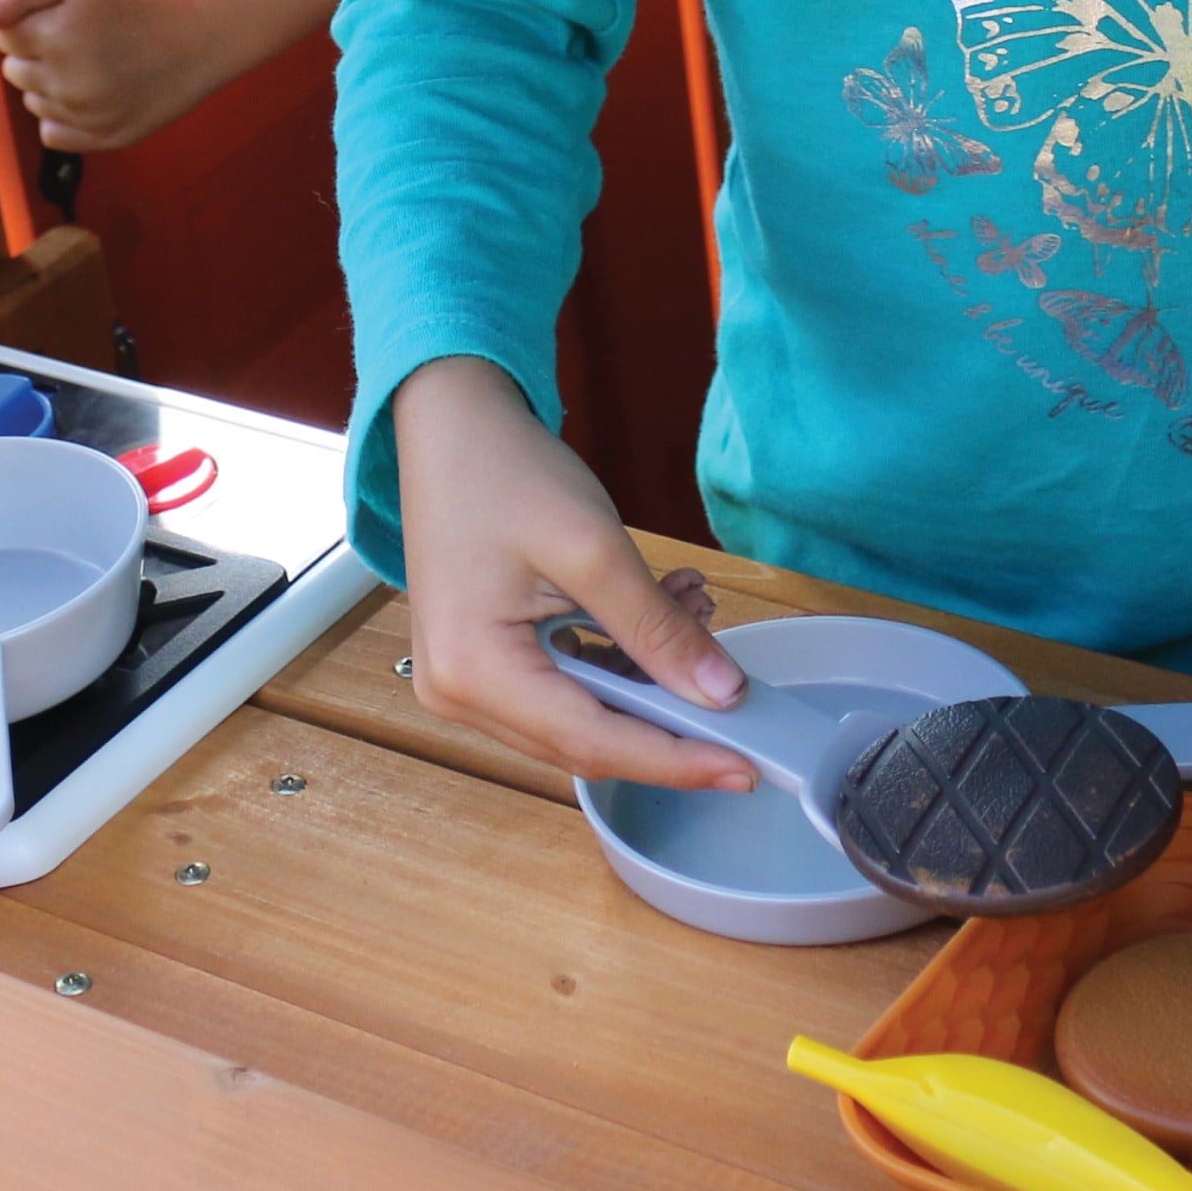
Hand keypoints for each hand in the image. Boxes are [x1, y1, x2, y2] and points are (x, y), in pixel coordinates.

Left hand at [0, 0, 207, 150]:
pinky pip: (54, 135)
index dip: (28, 21)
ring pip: (33, 103)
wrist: (203, 29)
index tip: (61, 15)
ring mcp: (90, 115)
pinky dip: (63, 116)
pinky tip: (91, 92)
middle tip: (79, 36)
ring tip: (93, 61)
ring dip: (50, 83)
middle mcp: (70, 82)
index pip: (3, 38)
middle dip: (35, 52)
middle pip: (13, 72)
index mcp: (58, 38)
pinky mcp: (109, 137)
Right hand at [392, 355, 747, 786]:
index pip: (593, 743)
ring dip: (647, 677)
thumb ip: (657, 629)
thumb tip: (723, 694)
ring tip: (693, 609)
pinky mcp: (481, 661)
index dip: (675, 759)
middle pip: (586, 740)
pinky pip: (563, 684)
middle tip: (737, 688)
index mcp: (474, 672)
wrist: (448, 422)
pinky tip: (659, 607)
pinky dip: (619, 658)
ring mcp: (465, 680)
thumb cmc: (502, 469)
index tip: (744, 768)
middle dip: (668, 713)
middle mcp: (459, 693)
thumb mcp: (594, 548)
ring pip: (580, 714)